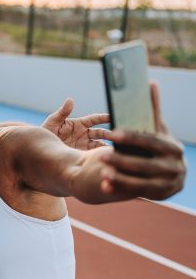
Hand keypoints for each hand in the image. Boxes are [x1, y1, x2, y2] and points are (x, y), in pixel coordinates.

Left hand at [42, 98, 113, 149]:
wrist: (40, 150)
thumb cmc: (46, 133)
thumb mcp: (53, 122)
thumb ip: (62, 112)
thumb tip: (70, 100)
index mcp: (79, 124)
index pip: (95, 119)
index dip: (104, 118)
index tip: (113, 116)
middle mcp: (84, 134)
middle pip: (102, 133)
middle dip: (111, 134)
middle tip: (118, 136)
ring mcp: (84, 145)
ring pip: (100, 145)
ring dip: (107, 146)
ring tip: (116, 149)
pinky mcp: (81, 155)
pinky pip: (93, 155)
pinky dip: (100, 156)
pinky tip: (106, 158)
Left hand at [100, 82, 185, 199]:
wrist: (172, 173)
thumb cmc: (159, 146)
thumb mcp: (157, 130)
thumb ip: (152, 111)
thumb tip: (150, 83)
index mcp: (174, 147)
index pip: (151, 141)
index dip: (132, 137)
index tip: (112, 133)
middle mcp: (175, 166)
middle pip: (146, 163)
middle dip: (123, 160)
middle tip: (102, 155)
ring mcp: (169, 183)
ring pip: (141, 181)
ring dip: (121, 177)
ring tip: (102, 172)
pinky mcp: (160, 195)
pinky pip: (137, 193)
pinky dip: (120, 189)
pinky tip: (105, 186)